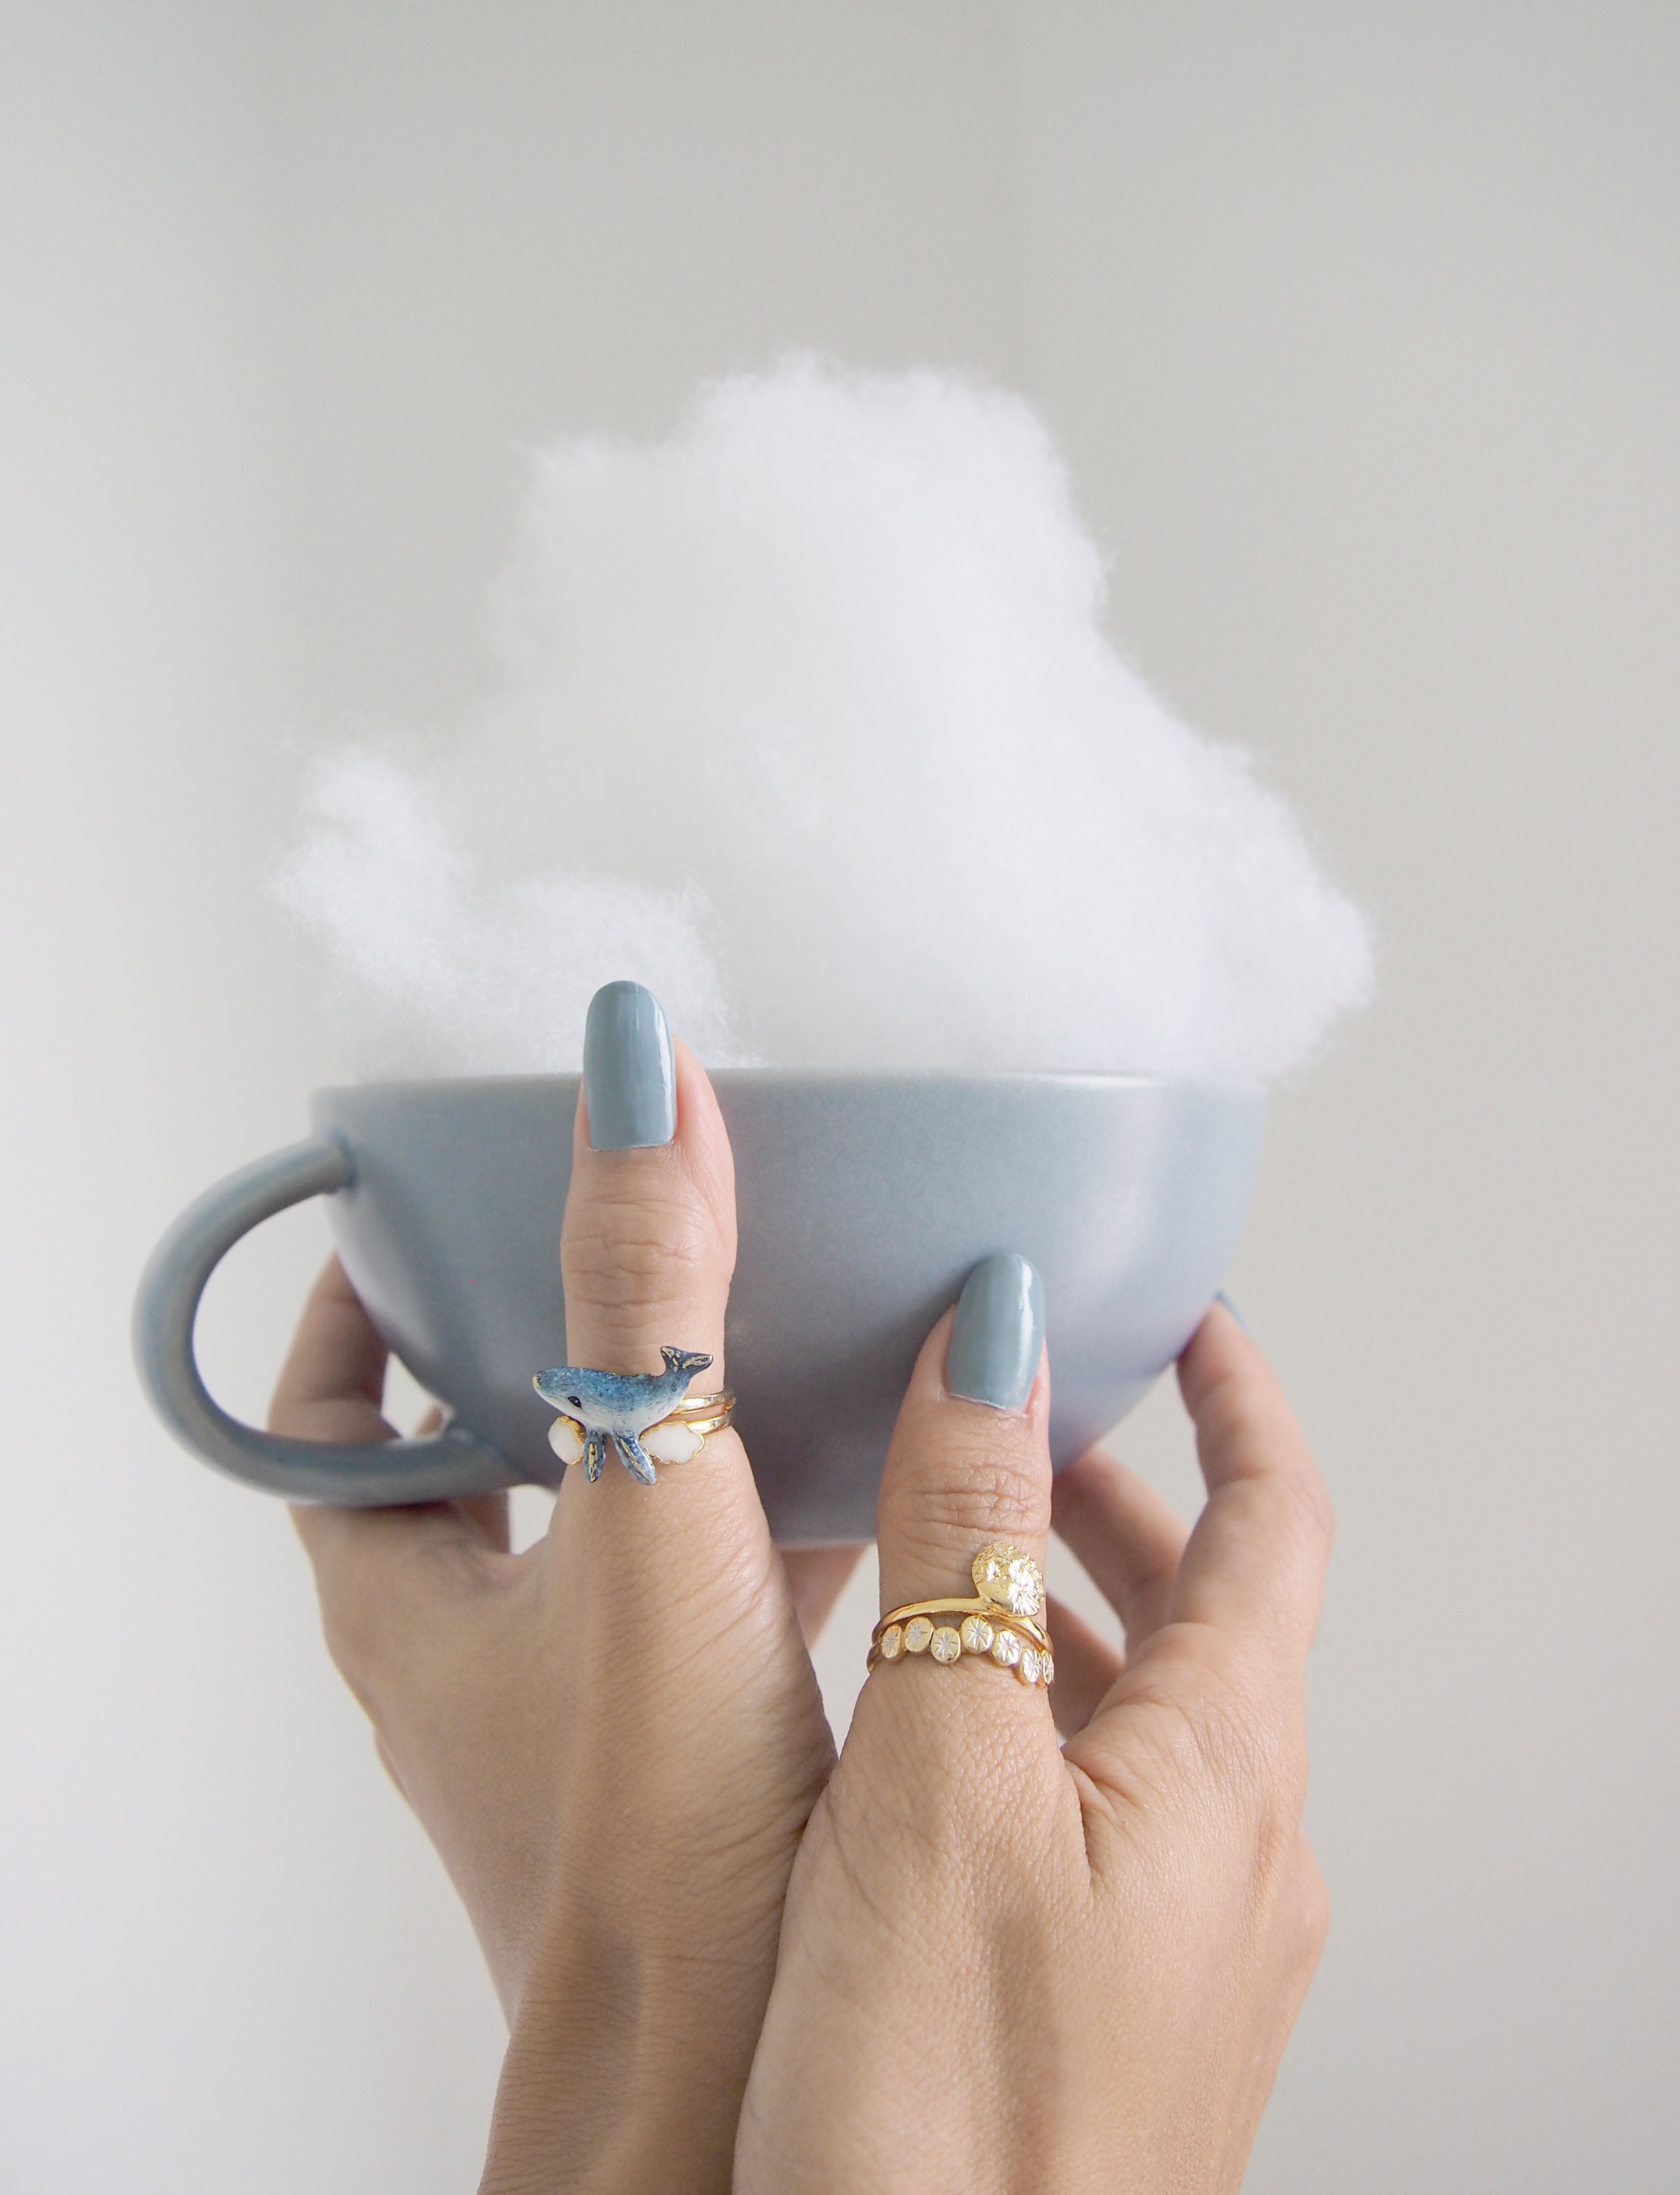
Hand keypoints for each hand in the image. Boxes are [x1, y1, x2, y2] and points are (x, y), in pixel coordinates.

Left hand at [273, 1008, 858, 2193]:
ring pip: (607, 1512)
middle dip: (541, 1328)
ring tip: (751, 1307)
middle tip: (618, 1225)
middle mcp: (476, 1647)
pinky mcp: (685, 1740)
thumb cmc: (654, 1840)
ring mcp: (581, 1696)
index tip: (425, 1201)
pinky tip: (877, 1459)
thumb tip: (632, 1071)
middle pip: (472, 1445)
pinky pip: (716, 1586)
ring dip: (672, 1417)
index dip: (362, 1298)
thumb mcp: (652, 1518)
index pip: (326, 1414)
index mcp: (406, 1596)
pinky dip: (773, 1511)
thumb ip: (651, 1294)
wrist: (725, 2081)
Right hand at [736, 1291, 1332, 2193]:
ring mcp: (1182, 1938)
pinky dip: (1027, 1721)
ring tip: (939, 1555)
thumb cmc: (943, 2124)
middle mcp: (1233, 1850)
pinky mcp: (1118, 2009)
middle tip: (1011, 1414)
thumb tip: (1003, 1335)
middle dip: (1114, 1492)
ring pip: (1143, 1715)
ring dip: (1058, 1606)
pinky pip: (1100, 1810)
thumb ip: (963, 1548)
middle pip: (1208, 1613)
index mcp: (1219, 1771)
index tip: (1186, 1309)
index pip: (1275, 1521)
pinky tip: (920, 1748)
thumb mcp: (939, 1784)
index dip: (1235, 1396)